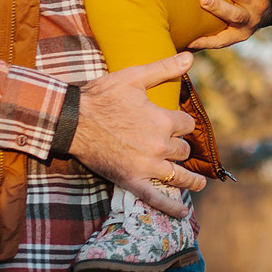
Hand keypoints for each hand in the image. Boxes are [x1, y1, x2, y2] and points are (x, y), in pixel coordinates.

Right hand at [68, 53, 202, 216]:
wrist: (72, 120)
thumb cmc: (102, 96)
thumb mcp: (133, 77)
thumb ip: (164, 68)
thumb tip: (189, 58)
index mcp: (162, 119)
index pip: (187, 124)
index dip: (182, 123)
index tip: (177, 124)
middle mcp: (159, 144)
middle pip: (183, 149)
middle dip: (180, 146)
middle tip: (174, 146)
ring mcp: (146, 165)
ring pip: (178, 174)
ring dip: (191, 179)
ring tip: (199, 182)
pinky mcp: (132, 180)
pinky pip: (156, 198)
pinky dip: (171, 207)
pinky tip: (183, 213)